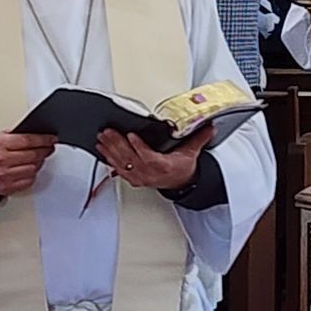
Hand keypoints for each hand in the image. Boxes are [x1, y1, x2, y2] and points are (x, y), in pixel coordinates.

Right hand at [0, 131, 55, 196]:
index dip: (43, 139)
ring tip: (37, 158)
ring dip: (38, 163)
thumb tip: (39, 133)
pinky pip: (29, 180)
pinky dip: (32, 174)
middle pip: (33, 155)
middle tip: (49, 148)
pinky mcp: (7, 187)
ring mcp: (4, 175)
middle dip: (44, 150)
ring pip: (33, 168)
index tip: (52, 139)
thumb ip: (17, 134)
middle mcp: (1, 160)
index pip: (28, 140)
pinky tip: (29, 169)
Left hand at [96, 124, 214, 192]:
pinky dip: (109, 159)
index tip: (131, 135)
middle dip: (117, 144)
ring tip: (101, 139)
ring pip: (122, 163)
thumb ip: (199, 137)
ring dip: (109, 150)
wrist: (180, 183)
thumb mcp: (191, 152)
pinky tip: (102, 151)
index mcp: (163, 165)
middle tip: (108, 132)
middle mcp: (149, 173)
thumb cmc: (182, 168)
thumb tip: (209, 126)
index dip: (138, 147)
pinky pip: (118, 169)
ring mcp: (140, 176)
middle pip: (130, 158)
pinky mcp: (133, 178)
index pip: (148, 157)